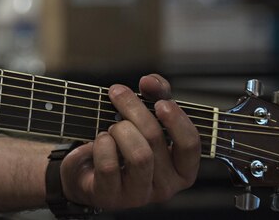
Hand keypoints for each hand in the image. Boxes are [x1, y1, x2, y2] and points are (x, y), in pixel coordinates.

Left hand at [60, 74, 199, 209]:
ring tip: (111, 127)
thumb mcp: (145, 115)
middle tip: (117, 93)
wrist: (87, 169)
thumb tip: (150, 81)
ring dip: (119, 130)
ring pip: (138, 154)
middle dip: (133, 108)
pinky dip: (102, 144)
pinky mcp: (112, 196)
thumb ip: (156, 94)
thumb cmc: (124, 142)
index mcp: (182, 168)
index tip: (160, 103)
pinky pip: (110, 165)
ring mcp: (139, 195)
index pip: (191, 145)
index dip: (177, 120)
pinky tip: (100, 140)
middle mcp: (166, 186)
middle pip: (155, 139)